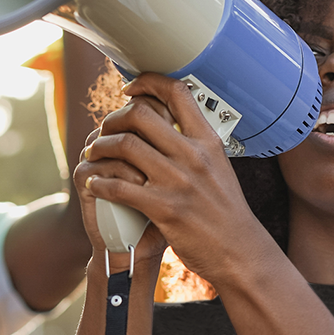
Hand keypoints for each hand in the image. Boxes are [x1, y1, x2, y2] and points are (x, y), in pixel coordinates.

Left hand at [77, 74, 278, 287]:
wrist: (239, 252)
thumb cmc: (226, 213)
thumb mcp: (219, 168)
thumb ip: (197, 147)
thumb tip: (174, 126)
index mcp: (207, 142)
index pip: (177, 93)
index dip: (148, 82)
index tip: (130, 89)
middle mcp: (193, 155)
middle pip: (140, 114)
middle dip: (113, 118)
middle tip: (104, 130)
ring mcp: (177, 181)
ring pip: (124, 145)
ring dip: (100, 148)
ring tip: (94, 155)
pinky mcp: (163, 208)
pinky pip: (118, 186)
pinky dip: (100, 183)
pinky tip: (95, 185)